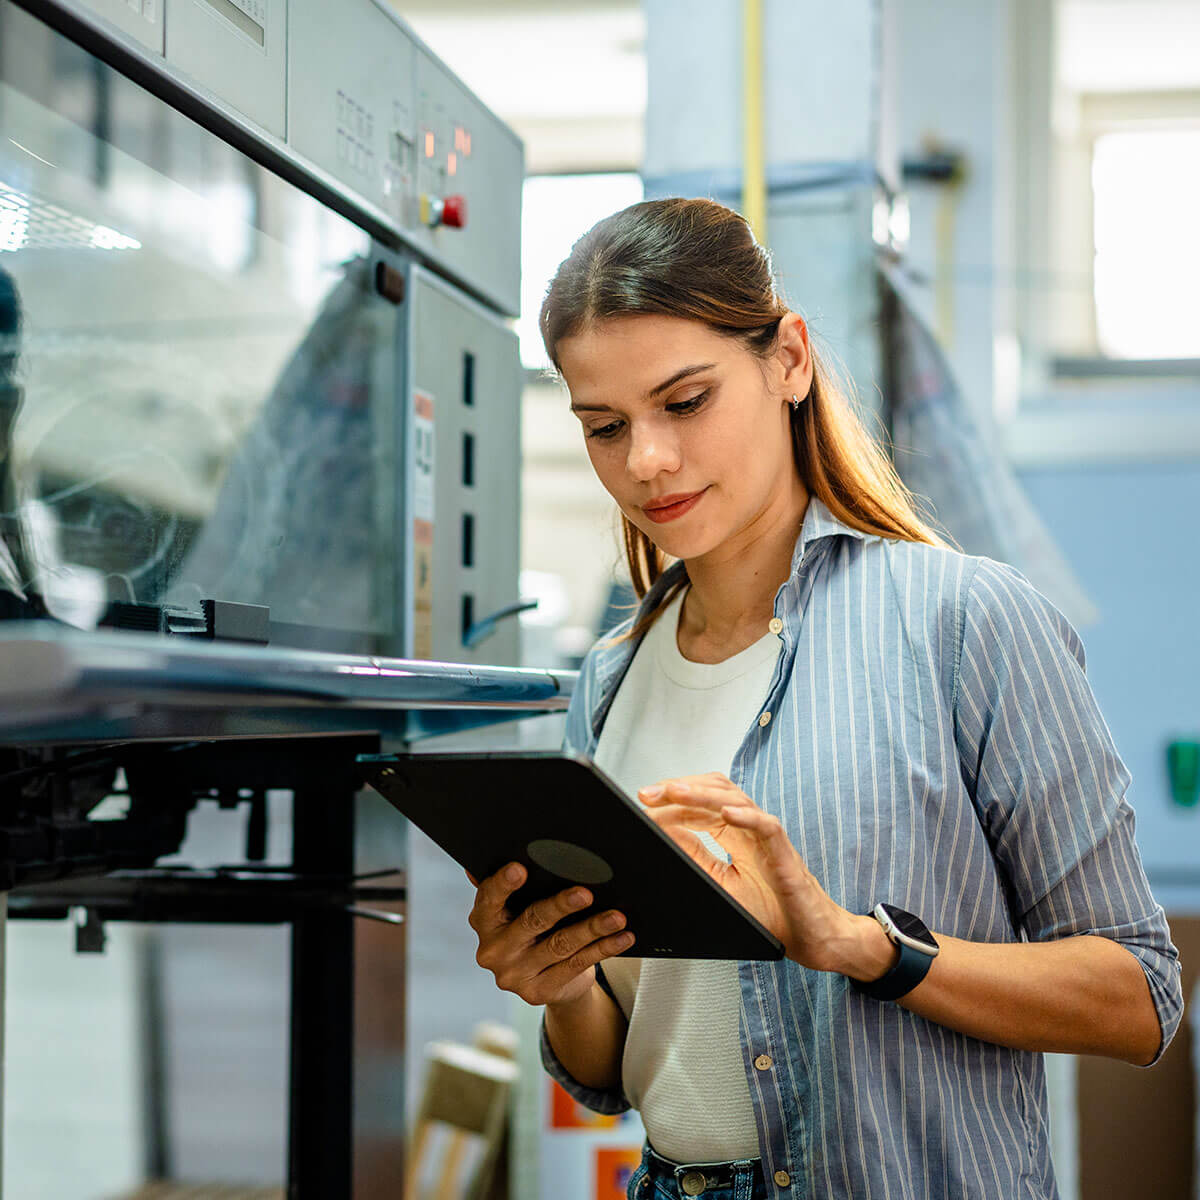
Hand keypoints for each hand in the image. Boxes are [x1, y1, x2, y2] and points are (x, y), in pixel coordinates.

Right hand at [467, 862, 635, 1007]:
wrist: (545, 980)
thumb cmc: (534, 928)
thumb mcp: (518, 908)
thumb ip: (513, 886)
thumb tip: (508, 850)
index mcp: (484, 922)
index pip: (489, 899)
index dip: (503, 884)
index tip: (520, 868)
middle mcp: (494, 950)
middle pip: (531, 921)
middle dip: (560, 905)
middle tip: (585, 893)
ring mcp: (515, 975)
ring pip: (560, 945)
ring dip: (592, 928)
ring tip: (616, 916)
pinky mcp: (539, 992)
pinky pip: (577, 965)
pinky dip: (603, 948)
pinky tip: (621, 937)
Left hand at [639, 773, 892, 976]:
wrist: (813, 939)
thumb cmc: (773, 913)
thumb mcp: (720, 884)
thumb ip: (696, 857)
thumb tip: (664, 835)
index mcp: (735, 835)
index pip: (701, 804)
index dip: (673, 798)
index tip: (644, 801)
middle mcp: (750, 829)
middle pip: (716, 791)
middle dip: (681, 787)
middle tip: (648, 794)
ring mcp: (768, 838)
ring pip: (737, 801)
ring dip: (704, 794)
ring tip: (676, 792)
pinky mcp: (785, 854)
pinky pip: (767, 827)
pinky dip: (747, 818)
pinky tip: (726, 814)